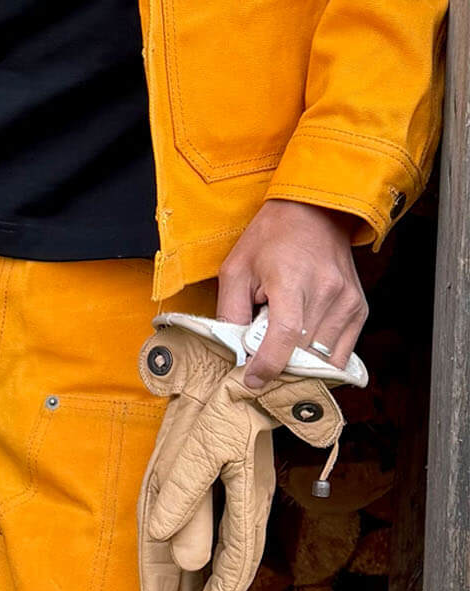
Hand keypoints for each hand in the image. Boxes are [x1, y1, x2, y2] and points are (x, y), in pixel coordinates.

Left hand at [216, 199, 367, 390]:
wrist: (315, 210)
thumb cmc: (271, 238)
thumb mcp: (236, 270)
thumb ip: (230, 313)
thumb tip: (234, 354)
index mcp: (292, 280)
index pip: (284, 336)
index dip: (266, 365)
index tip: (252, 380)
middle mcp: (327, 292)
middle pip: (303, 354)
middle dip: (279, 368)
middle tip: (260, 364)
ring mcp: (348, 302)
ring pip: (322, 360)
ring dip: (299, 366)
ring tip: (281, 350)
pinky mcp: (359, 310)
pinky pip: (340, 354)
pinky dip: (319, 361)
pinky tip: (301, 351)